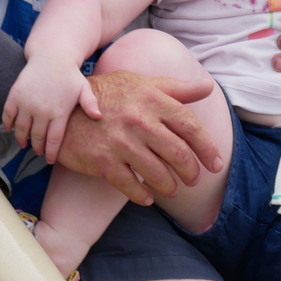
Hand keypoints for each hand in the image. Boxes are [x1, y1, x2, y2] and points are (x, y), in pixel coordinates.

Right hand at [1, 55, 100, 160]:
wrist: (51, 56)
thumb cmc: (69, 75)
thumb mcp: (83, 88)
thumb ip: (90, 103)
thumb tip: (98, 117)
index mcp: (59, 112)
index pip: (54, 140)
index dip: (51, 153)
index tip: (50, 159)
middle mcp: (42, 110)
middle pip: (37, 138)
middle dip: (37, 148)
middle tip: (37, 152)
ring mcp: (27, 103)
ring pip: (21, 130)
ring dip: (21, 139)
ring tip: (24, 143)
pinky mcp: (15, 95)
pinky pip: (8, 115)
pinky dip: (7, 125)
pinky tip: (10, 129)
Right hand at [57, 70, 221, 205]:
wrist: (64, 106)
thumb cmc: (109, 94)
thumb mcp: (141, 83)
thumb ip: (176, 88)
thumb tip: (208, 86)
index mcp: (153, 100)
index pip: (190, 126)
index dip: (208, 148)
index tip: (216, 163)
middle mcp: (140, 121)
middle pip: (178, 153)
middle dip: (191, 172)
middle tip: (194, 180)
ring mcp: (121, 142)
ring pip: (158, 173)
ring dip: (170, 186)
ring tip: (172, 189)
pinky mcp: (104, 161)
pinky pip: (131, 186)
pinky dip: (143, 195)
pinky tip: (148, 197)